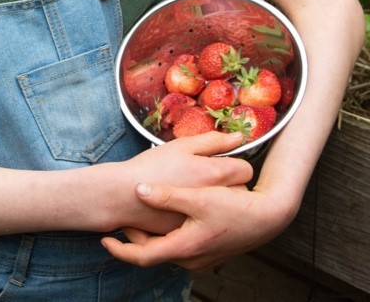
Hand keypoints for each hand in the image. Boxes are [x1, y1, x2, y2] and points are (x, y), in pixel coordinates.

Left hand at [102, 179, 296, 271]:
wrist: (268, 218)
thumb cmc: (236, 207)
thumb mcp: (200, 197)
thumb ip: (168, 193)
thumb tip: (138, 189)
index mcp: (184, 247)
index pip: (143, 256)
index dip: (121, 249)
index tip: (104, 238)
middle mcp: (190, 259)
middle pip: (153, 252)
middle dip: (135, 237)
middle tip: (120, 218)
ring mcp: (200, 259)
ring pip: (166, 249)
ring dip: (151, 235)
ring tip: (138, 215)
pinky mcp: (208, 253)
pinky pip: (179, 247)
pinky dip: (167, 235)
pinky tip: (166, 217)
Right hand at [114, 132, 253, 236]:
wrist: (124, 195)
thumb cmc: (152, 166)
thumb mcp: (181, 146)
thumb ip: (213, 141)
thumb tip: (238, 138)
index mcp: (213, 173)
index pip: (245, 169)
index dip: (235, 163)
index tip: (222, 161)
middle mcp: (215, 198)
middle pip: (241, 190)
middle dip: (231, 183)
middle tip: (209, 176)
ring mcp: (207, 217)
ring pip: (228, 208)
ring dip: (221, 200)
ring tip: (199, 191)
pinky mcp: (196, 232)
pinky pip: (212, 222)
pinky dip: (205, 215)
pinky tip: (189, 207)